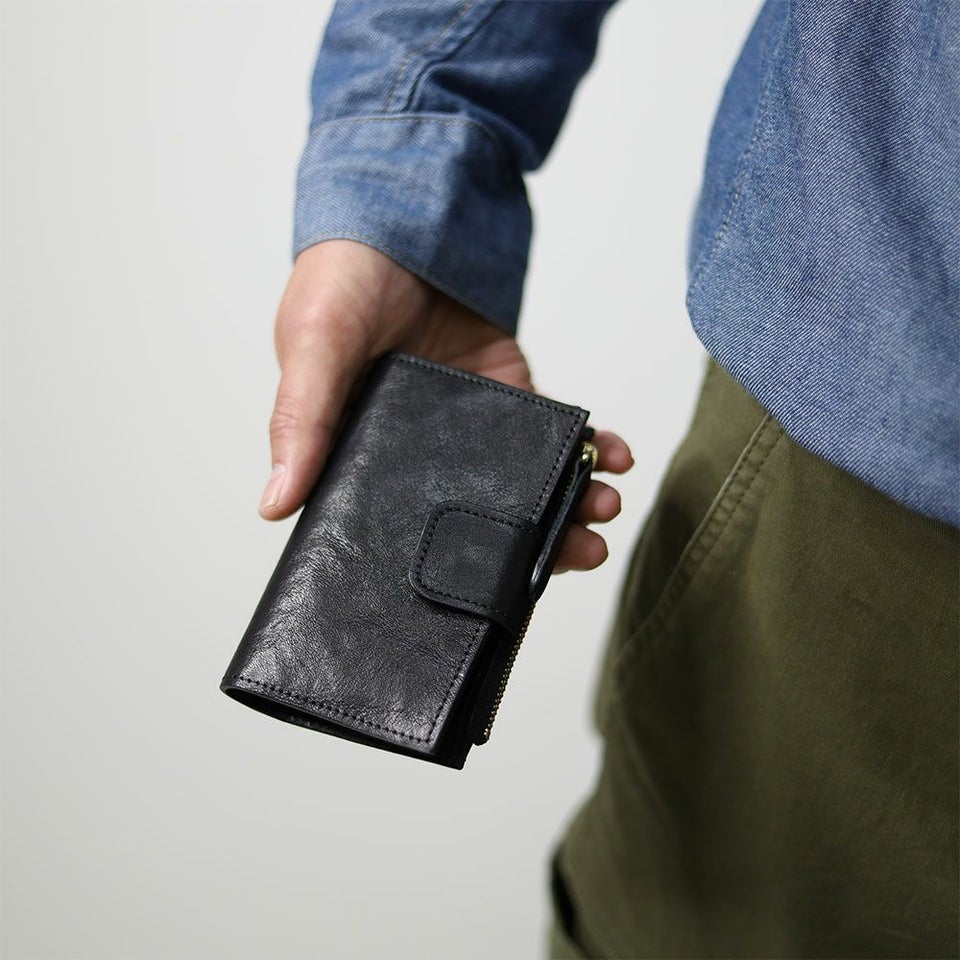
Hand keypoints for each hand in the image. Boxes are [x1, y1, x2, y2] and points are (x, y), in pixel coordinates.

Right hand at [259, 239, 633, 572]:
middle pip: (481, 521)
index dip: (451, 570)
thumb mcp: (312, 347)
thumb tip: (274, 505)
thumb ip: (302, 420)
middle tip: (579, 554)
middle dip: (535, 545)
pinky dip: (591, 447)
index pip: (406, 536)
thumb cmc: (339, 281)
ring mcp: (474, 432)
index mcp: (365, 461)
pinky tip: (615, 454)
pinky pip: (556, 433)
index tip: (496, 594)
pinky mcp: (512, 395)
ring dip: (571, 503)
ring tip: (603, 509)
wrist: (403, 214)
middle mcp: (423, 458)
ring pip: (528, 486)